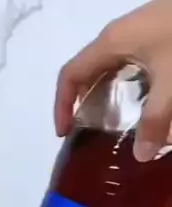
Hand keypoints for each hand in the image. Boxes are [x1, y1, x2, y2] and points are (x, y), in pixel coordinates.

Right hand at [55, 0, 171, 160]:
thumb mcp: (171, 82)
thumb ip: (155, 119)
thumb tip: (141, 156)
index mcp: (112, 43)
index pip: (71, 74)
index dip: (62, 105)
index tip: (65, 134)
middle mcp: (118, 37)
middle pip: (87, 73)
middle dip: (83, 105)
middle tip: (88, 136)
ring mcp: (138, 34)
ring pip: (109, 69)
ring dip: (106, 97)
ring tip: (112, 126)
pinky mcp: (155, 37)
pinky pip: (129, 66)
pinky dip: (127, 88)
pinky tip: (141, 106)